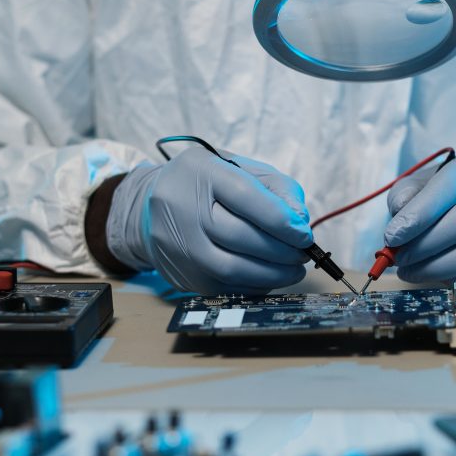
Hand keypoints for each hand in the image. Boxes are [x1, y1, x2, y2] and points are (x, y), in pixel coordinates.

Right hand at [108, 147, 312, 293]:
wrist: (150, 206)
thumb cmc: (206, 185)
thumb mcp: (239, 169)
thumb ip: (275, 187)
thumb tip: (300, 221)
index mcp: (200, 172)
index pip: (244, 196)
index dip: (280, 219)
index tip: (304, 233)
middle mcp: (182, 209)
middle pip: (239, 236)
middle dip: (281, 249)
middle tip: (303, 253)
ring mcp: (179, 245)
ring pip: (232, 268)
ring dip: (272, 273)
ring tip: (293, 269)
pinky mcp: (183, 274)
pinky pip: (226, 287)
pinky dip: (255, 285)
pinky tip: (270, 277)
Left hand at [384, 147, 455, 289]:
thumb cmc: (450, 195)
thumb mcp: (423, 183)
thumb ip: (406, 194)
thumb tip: (400, 218)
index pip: (450, 185)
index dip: (420, 213)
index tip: (392, 236)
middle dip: (427, 244)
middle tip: (398, 258)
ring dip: (438, 267)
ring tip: (410, 271)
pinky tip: (435, 274)